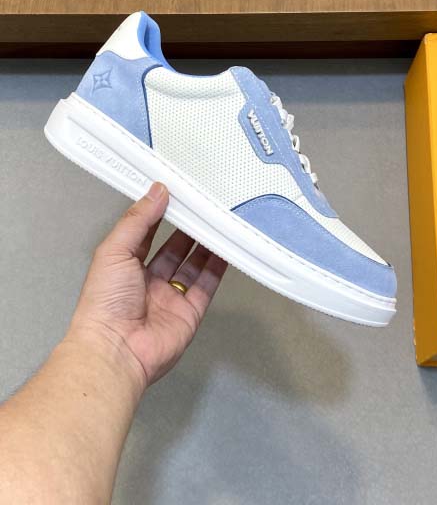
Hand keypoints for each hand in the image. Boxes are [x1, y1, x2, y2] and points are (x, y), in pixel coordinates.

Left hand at [68, 182, 226, 390]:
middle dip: (187, 229)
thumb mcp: (114, 250)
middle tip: (203, 208)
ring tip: (218, 223)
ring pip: (192, 266)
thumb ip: (138, 220)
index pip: (146, 234)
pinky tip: (226, 249)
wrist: (116, 350)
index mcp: (125, 266)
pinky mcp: (189, 312)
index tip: (176, 195)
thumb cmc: (105, 301)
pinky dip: (217, 268)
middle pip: (173, 249)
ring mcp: (170, 297)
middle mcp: (148, 281)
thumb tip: (157, 192)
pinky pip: (206, 286)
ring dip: (205, 245)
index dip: (160, 214)